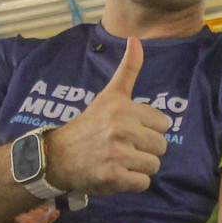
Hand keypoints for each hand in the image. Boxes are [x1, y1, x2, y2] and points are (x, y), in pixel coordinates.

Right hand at [44, 38, 170, 194]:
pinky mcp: (113, 177)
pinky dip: (131, 183)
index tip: (128, 130)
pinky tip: (116, 174)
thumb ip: (128, 69)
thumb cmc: (89, 125)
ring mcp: (118, 154)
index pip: (163, 124)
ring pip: (154, 166)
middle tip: (122, 148)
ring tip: (119, 161)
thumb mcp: (109, 95)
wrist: (58, 156)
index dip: (148, 129)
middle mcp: (122, 129)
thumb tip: (136, 39)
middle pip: (161, 147)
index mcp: (125, 108)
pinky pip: (142, 183)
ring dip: (138, 168)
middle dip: (145, 150)